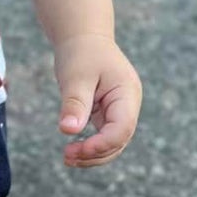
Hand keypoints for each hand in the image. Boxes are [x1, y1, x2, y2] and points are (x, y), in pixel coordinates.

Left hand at [53, 34, 141, 167]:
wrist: (84, 38)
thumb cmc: (81, 53)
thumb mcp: (76, 76)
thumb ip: (74, 103)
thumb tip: (67, 130)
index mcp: (127, 94)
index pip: (122, 128)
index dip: (101, 144)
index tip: (76, 149)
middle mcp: (129, 105)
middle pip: (119, 141)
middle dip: (95, 154)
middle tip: (66, 156)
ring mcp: (121, 111)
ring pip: (113, 143)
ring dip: (92, 155)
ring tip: (67, 157)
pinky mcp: (110, 114)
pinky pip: (104, 137)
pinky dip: (90, 147)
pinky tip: (72, 151)